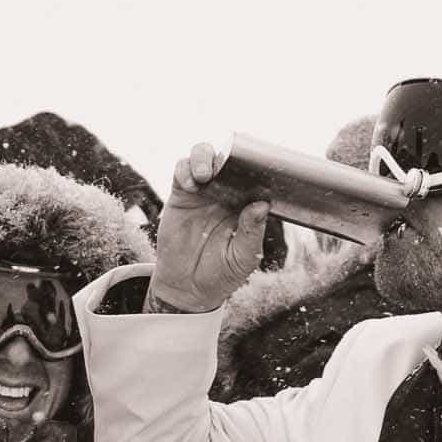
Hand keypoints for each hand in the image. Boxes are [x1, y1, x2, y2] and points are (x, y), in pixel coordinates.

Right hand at [147, 142, 269, 313]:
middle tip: (225, 167)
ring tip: (205, 175)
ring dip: (204, 157)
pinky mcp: (180, 196)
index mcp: (245, 204)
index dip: (255, 165)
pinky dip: (185, 171)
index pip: (252, 174)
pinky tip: (191, 185)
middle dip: (227, 154)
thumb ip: (252, 232)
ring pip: (203, 156)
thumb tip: (261, 205)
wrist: (188, 287)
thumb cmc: (222, 273)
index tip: (257, 165)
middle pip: (227, 158)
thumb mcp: (243, 258)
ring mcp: (202, 192)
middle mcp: (225, 193)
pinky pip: (181, 172)